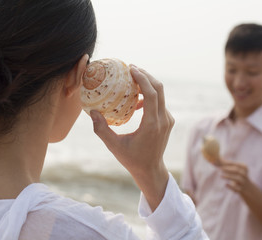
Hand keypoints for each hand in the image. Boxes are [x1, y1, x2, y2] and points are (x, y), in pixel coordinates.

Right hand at [90, 65, 173, 210]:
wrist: (151, 170)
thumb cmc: (132, 159)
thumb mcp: (114, 146)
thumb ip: (102, 129)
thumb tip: (92, 112)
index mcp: (152, 124)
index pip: (152, 93)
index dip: (142, 78)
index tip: (131, 69)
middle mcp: (163, 120)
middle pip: (159, 89)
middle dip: (146, 75)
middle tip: (131, 69)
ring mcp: (168, 120)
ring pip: (161, 94)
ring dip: (148, 84)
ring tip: (132, 80)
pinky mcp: (168, 121)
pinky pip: (160, 103)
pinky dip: (150, 95)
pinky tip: (137, 99)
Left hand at [221, 160, 250, 193]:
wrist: (248, 188)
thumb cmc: (239, 176)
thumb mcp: (236, 169)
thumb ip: (227, 165)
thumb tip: (215, 160)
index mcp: (244, 168)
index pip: (236, 164)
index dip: (227, 163)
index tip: (219, 162)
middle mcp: (245, 175)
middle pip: (237, 171)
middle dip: (228, 169)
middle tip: (220, 168)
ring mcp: (244, 183)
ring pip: (237, 179)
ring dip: (229, 176)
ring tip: (221, 176)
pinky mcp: (241, 190)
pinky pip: (237, 189)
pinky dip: (231, 187)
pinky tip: (226, 184)